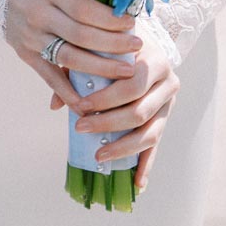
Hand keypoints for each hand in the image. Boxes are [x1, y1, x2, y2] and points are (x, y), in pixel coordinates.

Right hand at [4, 0, 142, 114]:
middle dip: (112, 45)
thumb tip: (122, 14)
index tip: (132, 25)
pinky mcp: (26, 55)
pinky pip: (50, 78)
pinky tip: (90, 104)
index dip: (110, 19)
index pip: (84, 8)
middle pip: (80, 35)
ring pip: (69, 58)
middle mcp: (38, 13)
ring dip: (100, 68)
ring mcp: (30, 36)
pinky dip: (70, 93)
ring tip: (125, 72)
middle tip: (136, 49)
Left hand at [50, 13, 179, 192]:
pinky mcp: (167, 118)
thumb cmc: (117, 45)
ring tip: (99, 156)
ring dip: (123, 148)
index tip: (80, 107)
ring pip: (150, 133)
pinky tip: (137, 184)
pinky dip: (147, 165)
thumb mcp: (101, 48)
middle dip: (109, 123)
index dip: (105, 99)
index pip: (131, 85)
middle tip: (81, 128)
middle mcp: (168, 81)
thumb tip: (55, 104)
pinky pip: (157, 145)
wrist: (147, 41)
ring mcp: (170, 102)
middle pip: (139, 111)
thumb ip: (78, 69)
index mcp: (154, 59)